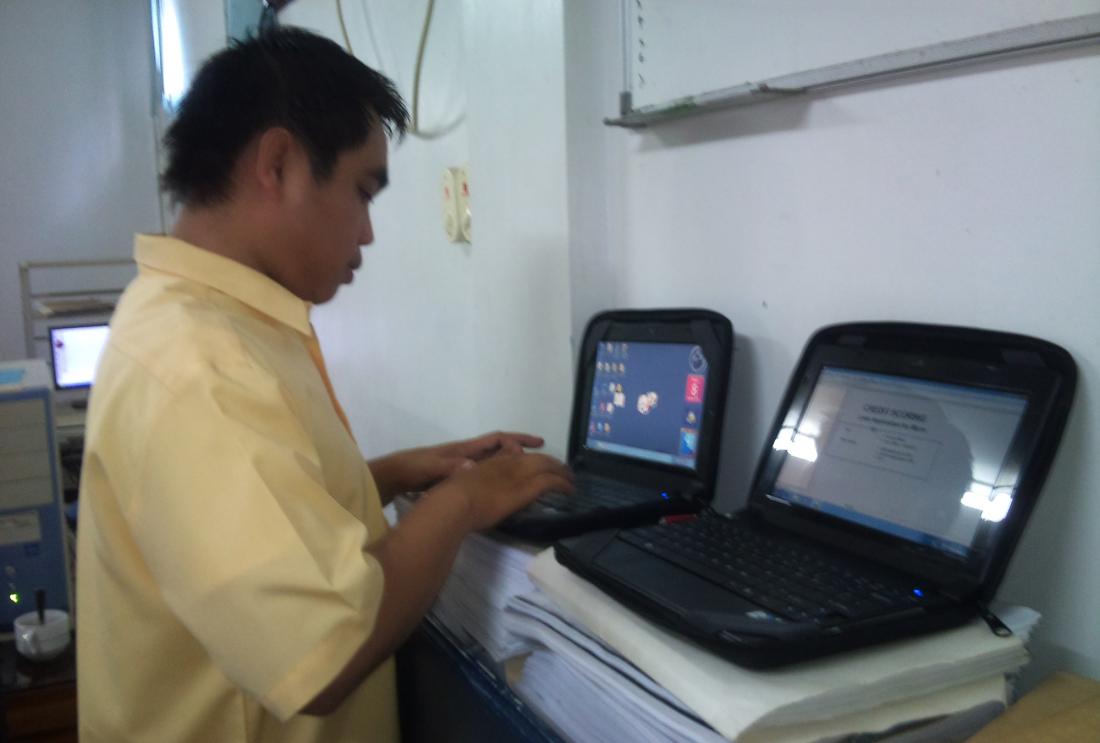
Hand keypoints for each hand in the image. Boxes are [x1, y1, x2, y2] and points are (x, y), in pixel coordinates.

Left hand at [369, 431, 545, 500]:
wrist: (394, 474)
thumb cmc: (413, 468)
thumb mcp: (431, 467)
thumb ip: (450, 467)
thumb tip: (474, 466)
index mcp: (465, 449)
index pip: (497, 439)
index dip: (517, 439)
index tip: (536, 444)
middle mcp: (467, 454)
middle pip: (500, 448)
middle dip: (520, 449)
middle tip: (541, 457)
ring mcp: (462, 465)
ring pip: (493, 461)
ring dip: (511, 463)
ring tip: (530, 473)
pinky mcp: (457, 477)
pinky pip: (484, 473)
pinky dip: (497, 475)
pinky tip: (504, 487)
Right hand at [431, 452, 573, 531]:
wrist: (455, 502)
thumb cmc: (450, 499)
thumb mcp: (461, 486)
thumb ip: (471, 484)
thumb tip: (477, 491)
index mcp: (491, 462)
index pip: (515, 453)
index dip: (528, 456)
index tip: (535, 462)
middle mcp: (507, 463)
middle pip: (536, 458)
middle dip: (551, 463)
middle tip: (562, 471)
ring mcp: (518, 473)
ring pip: (548, 466)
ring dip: (561, 472)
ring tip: (570, 480)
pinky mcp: (526, 488)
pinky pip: (551, 482)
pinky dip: (563, 484)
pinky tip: (570, 491)